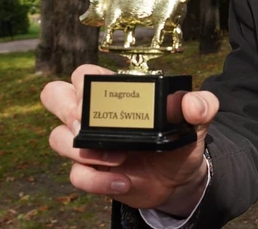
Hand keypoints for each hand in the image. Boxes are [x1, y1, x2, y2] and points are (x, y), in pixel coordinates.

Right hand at [41, 64, 218, 214]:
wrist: (182, 177)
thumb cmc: (181, 139)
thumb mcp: (198, 120)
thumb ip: (202, 106)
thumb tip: (191, 103)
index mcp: (118, 94)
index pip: (84, 75)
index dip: (84, 81)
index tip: (102, 94)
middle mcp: (96, 116)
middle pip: (54, 95)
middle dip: (64, 107)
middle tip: (86, 122)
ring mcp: (90, 144)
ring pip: (56, 137)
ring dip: (83, 149)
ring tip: (120, 158)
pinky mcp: (92, 173)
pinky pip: (76, 175)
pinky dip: (98, 180)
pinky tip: (124, 181)